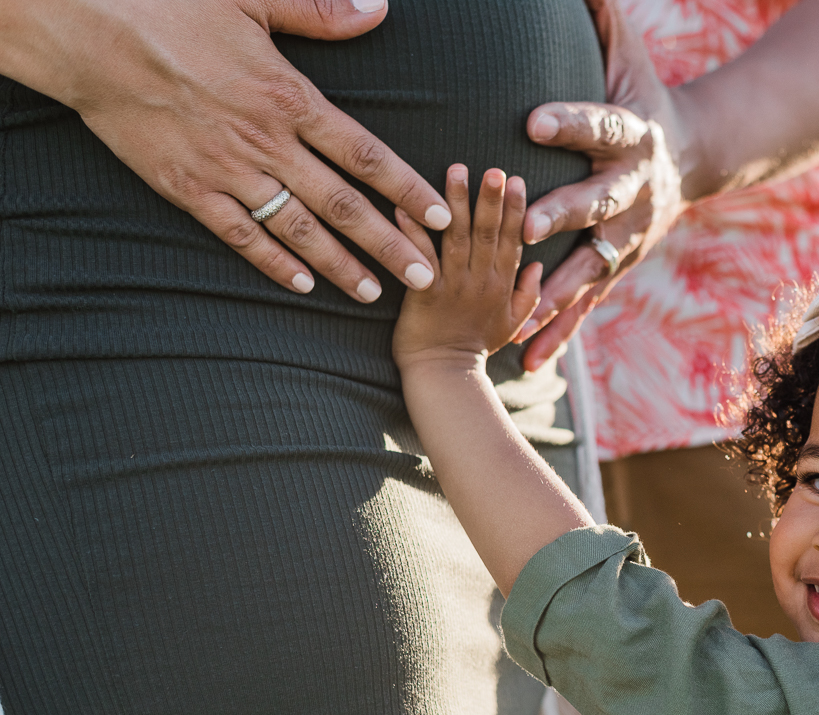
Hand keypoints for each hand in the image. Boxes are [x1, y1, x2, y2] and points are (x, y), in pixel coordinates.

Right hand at [0, 0, 451, 301]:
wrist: (89, 31)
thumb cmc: (171, 6)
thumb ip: (319, 11)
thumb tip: (377, 9)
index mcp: (289, 98)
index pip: (365, 155)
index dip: (408, 189)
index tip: (441, 216)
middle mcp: (266, 142)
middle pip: (342, 204)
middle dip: (389, 243)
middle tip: (426, 276)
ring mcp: (227, 170)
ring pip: (297, 229)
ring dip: (338, 264)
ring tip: (373, 293)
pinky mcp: (188, 188)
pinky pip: (238, 235)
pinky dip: (272, 262)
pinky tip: (301, 284)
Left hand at [393, 166, 541, 369]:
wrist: (444, 375)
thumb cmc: (475, 346)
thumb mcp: (513, 324)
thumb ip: (529, 293)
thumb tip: (541, 264)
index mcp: (503, 285)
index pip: (513, 241)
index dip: (517, 210)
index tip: (518, 180)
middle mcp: (481, 282)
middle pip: (489, 234)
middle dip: (492, 199)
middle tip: (495, 169)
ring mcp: (453, 287)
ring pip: (458, 239)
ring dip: (457, 203)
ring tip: (457, 170)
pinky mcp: (424, 293)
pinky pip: (421, 257)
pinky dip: (413, 231)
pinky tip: (405, 204)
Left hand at [514, 0, 691, 366]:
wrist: (694, 158)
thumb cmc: (644, 97)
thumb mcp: (629, 54)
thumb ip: (600, 15)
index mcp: (632, 138)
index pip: (599, 126)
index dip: (570, 121)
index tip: (531, 118)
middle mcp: (633, 192)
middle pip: (598, 205)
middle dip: (564, 216)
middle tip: (529, 225)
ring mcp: (627, 237)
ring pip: (591, 267)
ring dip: (558, 292)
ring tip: (522, 314)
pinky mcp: (617, 269)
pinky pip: (586, 306)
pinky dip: (558, 334)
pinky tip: (527, 362)